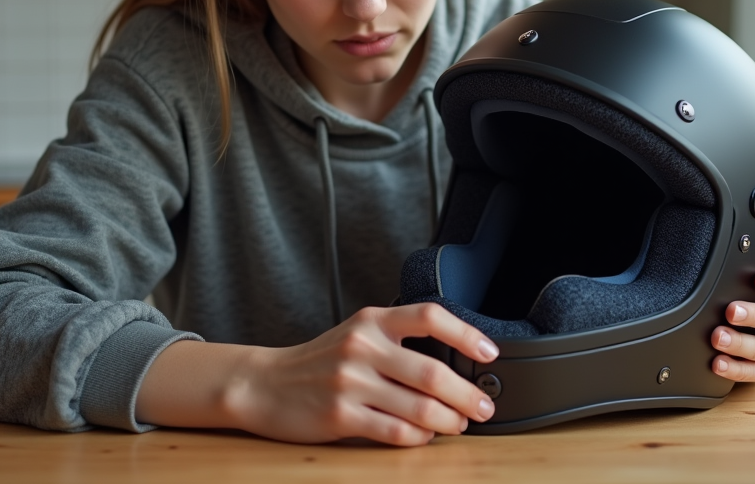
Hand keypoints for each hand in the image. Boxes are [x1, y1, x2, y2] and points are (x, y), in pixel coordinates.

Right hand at [226, 303, 497, 445]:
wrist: (264, 384)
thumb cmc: (318, 362)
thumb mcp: (356, 335)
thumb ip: (396, 341)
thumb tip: (453, 363)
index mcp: (371, 321)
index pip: (429, 316)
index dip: (466, 333)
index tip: (489, 352)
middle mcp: (362, 347)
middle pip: (433, 371)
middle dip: (468, 393)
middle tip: (484, 405)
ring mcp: (351, 382)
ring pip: (420, 408)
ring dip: (450, 421)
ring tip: (460, 424)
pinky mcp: (341, 415)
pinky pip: (396, 432)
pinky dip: (419, 437)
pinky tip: (425, 436)